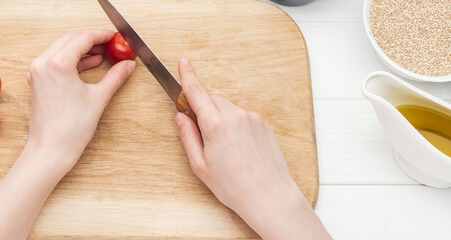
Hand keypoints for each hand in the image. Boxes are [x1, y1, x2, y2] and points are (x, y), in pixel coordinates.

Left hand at [26, 29, 135, 173]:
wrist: (50, 150)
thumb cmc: (69, 130)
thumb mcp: (98, 98)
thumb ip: (115, 77)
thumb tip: (127, 65)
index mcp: (57, 64)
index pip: (83, 38)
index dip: (102, 35)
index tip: (114, 36)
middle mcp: (43, 64)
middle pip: (71, 39)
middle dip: (92, 39)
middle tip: (111, 43)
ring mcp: (38, 72)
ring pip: (62, 48)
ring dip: (82, 48)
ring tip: (103, 52)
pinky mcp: (37, 81)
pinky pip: (55, 61)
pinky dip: (72, 59)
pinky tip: (88, 63)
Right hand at [174, 59, 330, 238]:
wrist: (269, 196)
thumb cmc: (233, 186)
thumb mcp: (200, 165)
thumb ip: (188, 136)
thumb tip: (180, 117)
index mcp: (215, 125)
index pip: (197, 93)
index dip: (188, 76)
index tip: (183, 63)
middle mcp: (236, 116)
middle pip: (213, 100)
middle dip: (205, 110)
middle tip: (204, 135)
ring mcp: (253, 119)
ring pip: (229, 110)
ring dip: (222, 120)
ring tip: (226, 150)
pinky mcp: (265, 125)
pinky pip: (244, 119)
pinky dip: (237, 128)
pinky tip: (240, 150)